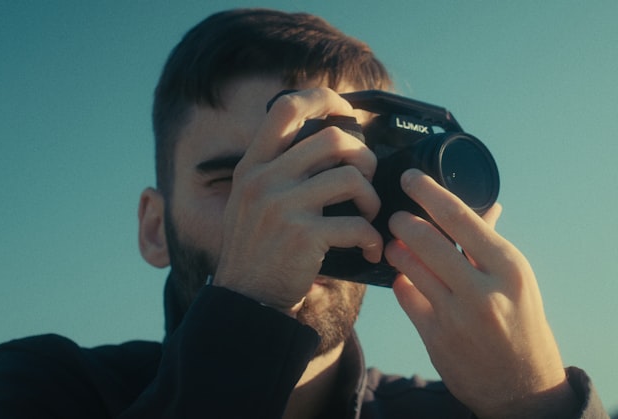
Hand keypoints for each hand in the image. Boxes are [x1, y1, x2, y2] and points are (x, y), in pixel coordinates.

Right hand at [212, 87, 382, 312]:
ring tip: (368, 217)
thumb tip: (331, 142)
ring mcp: (281, 206)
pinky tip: (368, 249)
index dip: (323, 99)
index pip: (286, 108)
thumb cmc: (259, 251)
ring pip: (352, 177)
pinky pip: (357, 224)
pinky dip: (372, 238)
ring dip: (371, 198)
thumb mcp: (252, 201)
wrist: (245, 301)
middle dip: (363, 157)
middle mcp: (263, 180)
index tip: (346, 112)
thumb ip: (279, 170)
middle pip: (333, 139)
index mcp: (252, 165)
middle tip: (366, 180)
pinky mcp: (302, 236)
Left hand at [385, 169, 575, 417]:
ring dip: (397, 250)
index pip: (460, 217)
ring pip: (409, 266)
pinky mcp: (436, 337)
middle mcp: (483, 289)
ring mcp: (457, 315)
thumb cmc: (521, 324)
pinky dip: (401, 282)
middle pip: (426, 238)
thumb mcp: (517, 280)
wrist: (523, 388)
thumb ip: (492, 244)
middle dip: (402, 221)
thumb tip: (486, 207)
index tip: (410, 179)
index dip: (428, 192)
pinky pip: (405, 295)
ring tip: (396, 245)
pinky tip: (406, 279)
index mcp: (509, 266)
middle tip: (395, 217)